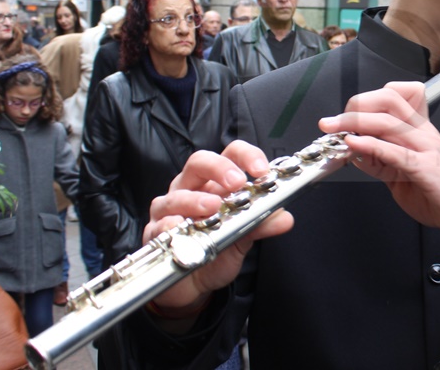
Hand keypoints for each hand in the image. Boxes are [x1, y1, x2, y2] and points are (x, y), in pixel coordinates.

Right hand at [144, 141, 293, 311]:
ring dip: (196, 199)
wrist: (193, 285)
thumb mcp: (243, 237)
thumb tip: (284, 218)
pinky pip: (160, 224)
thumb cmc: (215, 250)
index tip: (261, 170)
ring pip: (177, 194)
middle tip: (236, 183)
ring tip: (212, 207)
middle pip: (200, 162)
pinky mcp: (155, 232)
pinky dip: (171, 226)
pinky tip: (181, 229)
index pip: (230, 155)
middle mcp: (191, 189)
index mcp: (216, 183)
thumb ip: (261, 225)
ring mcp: (170, 209)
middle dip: (219, 168)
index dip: (246, 156)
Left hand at [318, 81, 439, 244]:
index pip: (392, 98)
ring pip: (388, 121)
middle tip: (330, 123)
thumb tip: (354, 151)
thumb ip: (382, 161)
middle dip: (354, 107)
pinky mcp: (427, 168)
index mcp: (418, 130)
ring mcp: (426, 148)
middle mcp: (422, 133)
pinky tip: (354, 145)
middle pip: (388, 100)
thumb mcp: (403, 174)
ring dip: (355, 122)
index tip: (343, 117)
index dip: (364, 102)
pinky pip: (396, 151)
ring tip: (333, 130)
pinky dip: (371, 145)